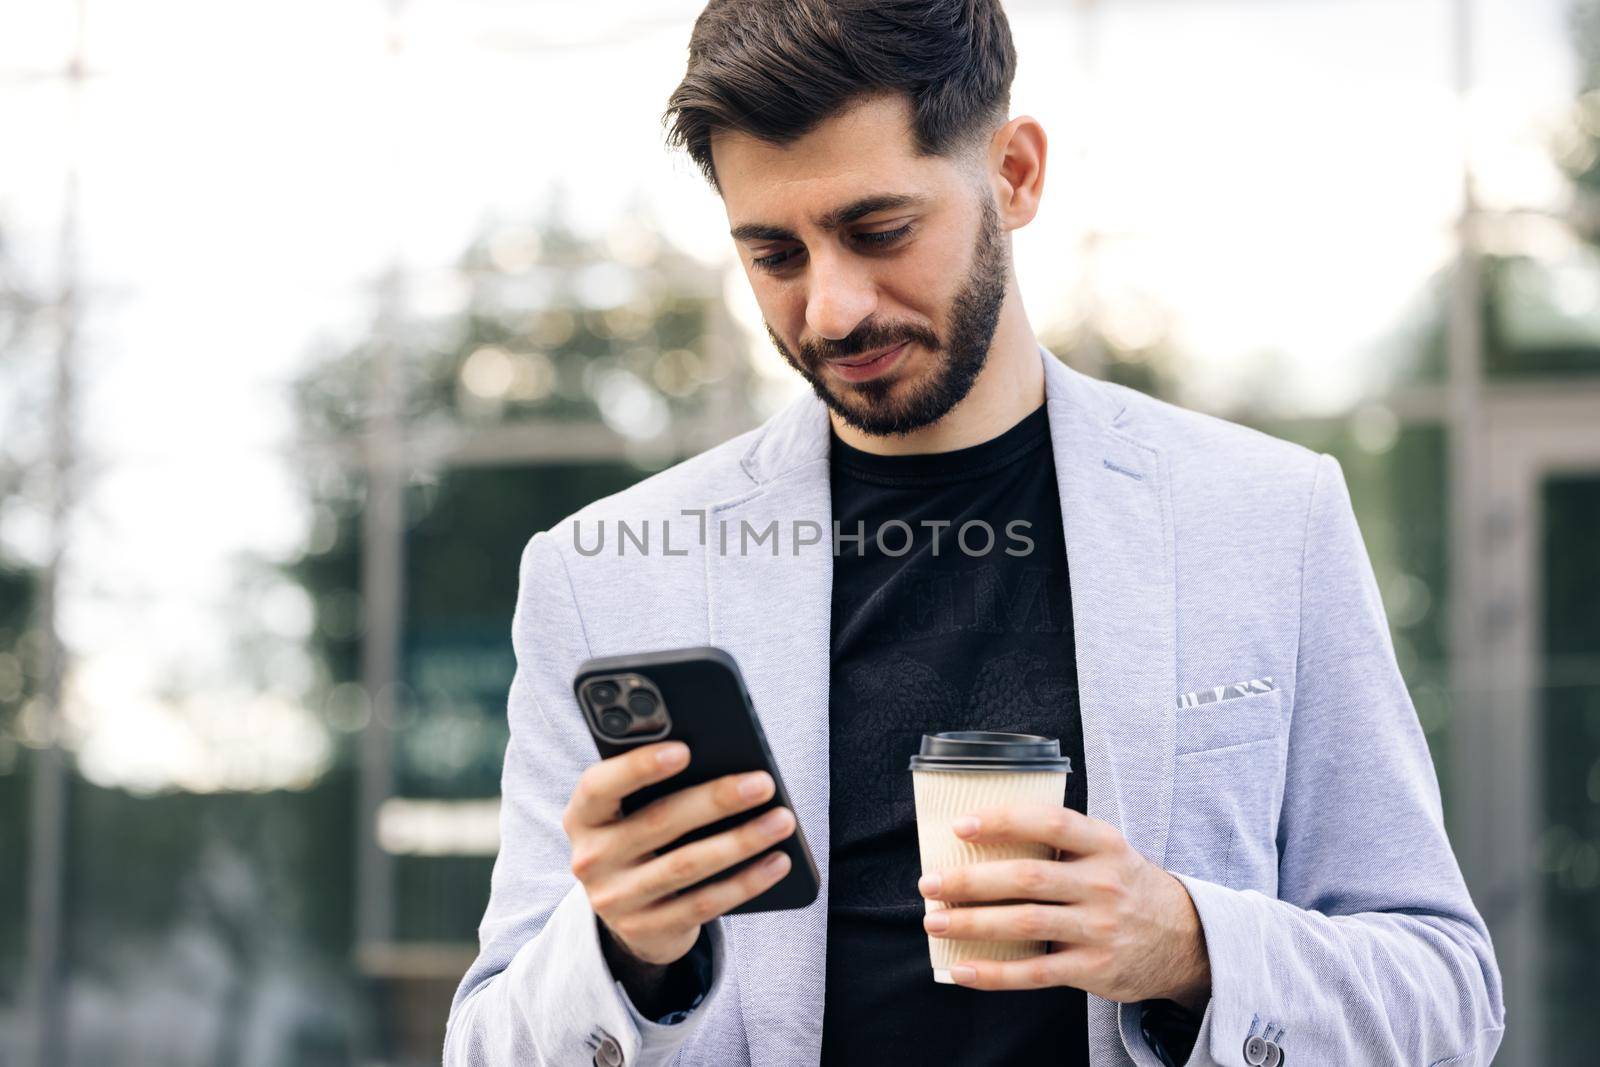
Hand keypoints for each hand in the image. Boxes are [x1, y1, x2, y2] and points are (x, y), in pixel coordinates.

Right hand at [563, 740, 795, 967]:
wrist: (629, 914)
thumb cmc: (639, 837)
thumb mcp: (628, 813)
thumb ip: (654, 787)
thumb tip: (721, 763)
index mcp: (582, 817)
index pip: (599, 786)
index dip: (638, 767)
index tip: (684, 749)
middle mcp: (591, 859)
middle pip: (658, 823)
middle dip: (716, 800)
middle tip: (762, 783)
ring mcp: (617, 899)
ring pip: (687, 865)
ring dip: (741, 840)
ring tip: (781, 820)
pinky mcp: (648, 929)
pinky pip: (705, 903)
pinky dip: (746, 881)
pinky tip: (777, 861)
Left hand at [917, 804, 1210, 1010]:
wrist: (1184, 938)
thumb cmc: (1124, 885)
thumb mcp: (1106, 851)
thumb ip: (1059, 841)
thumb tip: (980, 837)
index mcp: (1104, 844)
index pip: (1050, 824)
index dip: (1003, 821)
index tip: (960, 825)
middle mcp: (1104, 884)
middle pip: (1028, 878)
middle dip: (971, 880)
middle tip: (930, 882)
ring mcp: (1100, 929)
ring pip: (1025, 924)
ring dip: (973, 923)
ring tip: (935, 922)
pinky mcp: (1094, 969)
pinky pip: (1035, 973)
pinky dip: (994, 974)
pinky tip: (962, 970)